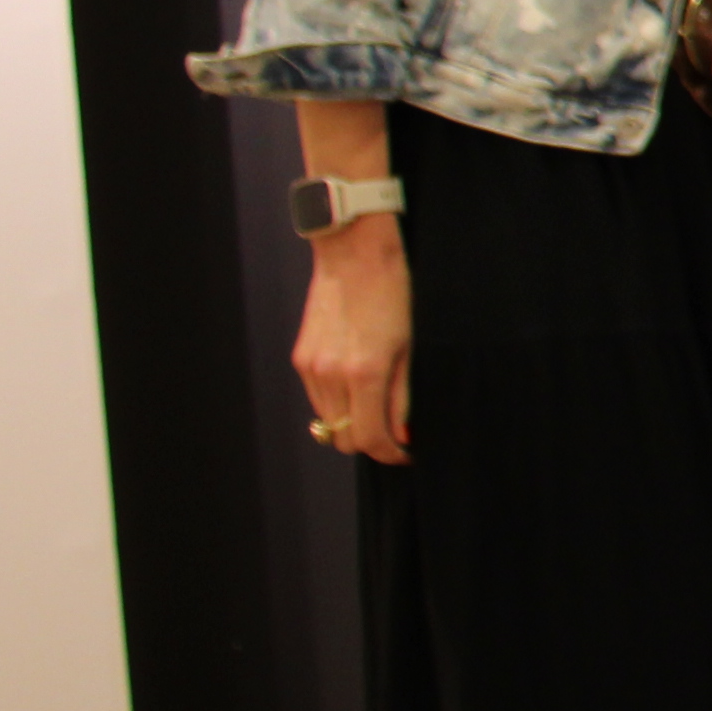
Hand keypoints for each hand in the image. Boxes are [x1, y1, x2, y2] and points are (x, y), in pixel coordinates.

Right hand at [294, 223, 414, 467]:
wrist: (355, 256)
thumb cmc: (395, 296)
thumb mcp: (411, 348)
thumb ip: (403, 397)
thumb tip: (403, 435)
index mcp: (364, 374)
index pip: (369, 439)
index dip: (390, 454)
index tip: (407, 453)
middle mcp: (330, 376)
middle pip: (343, 438)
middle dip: (370, 443)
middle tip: (395, 434)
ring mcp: (310, 367)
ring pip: (327, 422)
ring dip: (352, 424)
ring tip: (379, 408)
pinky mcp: (300, 358)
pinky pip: (317, 399)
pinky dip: (337, 404)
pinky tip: (358, 388)